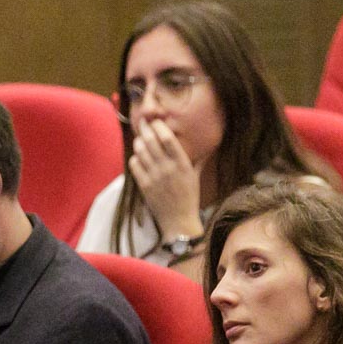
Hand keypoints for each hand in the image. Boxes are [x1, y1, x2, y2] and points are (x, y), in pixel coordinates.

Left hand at [129, 119, 204, 242]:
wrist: (179, 221)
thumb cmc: (189, 198)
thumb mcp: (195, 176)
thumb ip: (199, 159)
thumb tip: (208, 146)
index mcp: (182, 163)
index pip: (167, 138)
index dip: (159, 126)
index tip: (156, 121)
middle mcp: (167, 168)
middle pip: (150, 141)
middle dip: (145, 129)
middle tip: (143, 123)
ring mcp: (154, 177)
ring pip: (140, 151)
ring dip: (138, 142)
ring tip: (140, 140)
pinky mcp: (144, 186)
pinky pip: (134, 166)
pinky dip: (135, 159)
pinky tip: (138, 158)